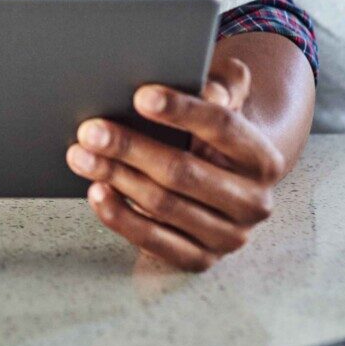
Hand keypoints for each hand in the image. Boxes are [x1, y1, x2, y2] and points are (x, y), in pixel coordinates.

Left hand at [66, 55, 287, 271]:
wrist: (222, 184)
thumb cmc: (212, 136)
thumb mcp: (225, 103)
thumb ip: (224, 85)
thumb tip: (209, 90)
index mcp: (263, 159)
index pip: (223, 127)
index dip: (181, 111)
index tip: (140, 96)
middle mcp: (253, 203)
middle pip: (184, 171)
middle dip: (131, 148)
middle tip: (91, 130)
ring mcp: (228, 237)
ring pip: (163, 206)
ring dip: (116, 178)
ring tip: (82, 155)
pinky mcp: (200, 260)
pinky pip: (153, 241)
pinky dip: (120, 216)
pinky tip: (97, 191)